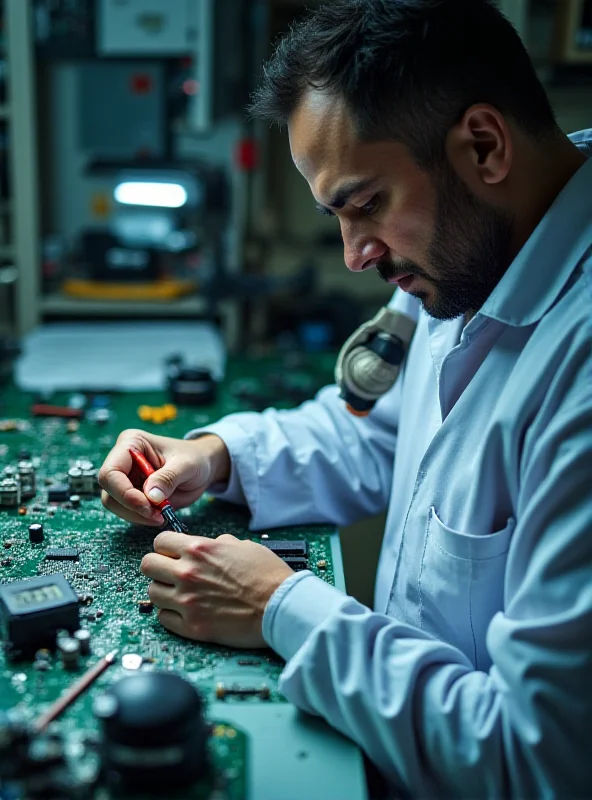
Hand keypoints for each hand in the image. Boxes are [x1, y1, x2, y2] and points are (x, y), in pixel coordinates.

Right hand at [98, 429, 229, 526]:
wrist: (203, 466)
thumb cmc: (195, 458)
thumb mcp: (187, 465)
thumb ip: (168, 478)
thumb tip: (151, 496)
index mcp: (131, 443)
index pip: (111, 472)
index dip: (124, 493)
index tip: (147, 505)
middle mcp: (123, 459)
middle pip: (109, 490)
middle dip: (131, 507)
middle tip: (157, 514)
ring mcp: (126, 477)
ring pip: (115, 504)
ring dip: (136, 515)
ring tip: (161, 514)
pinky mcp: (131, 492)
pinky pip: (126, 511)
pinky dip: (140, 517)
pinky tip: (159, 514)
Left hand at [141, 532, 294, 647]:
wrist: (280, 606)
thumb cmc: (267, 575)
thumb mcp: (244, 546)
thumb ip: (219, 544)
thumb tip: (210, 546)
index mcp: (199, 549)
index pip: (160, 542)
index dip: (166, 547)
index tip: (172, 554)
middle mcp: (187, 573)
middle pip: (147, 565)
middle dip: (158, 568)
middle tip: (171, 573)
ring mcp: (187, 602)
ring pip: (152, 593)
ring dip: (164, 592)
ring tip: (180, 595)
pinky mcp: (192, 627)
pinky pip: (164, 619)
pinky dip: (171, 615)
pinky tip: (186, 612)